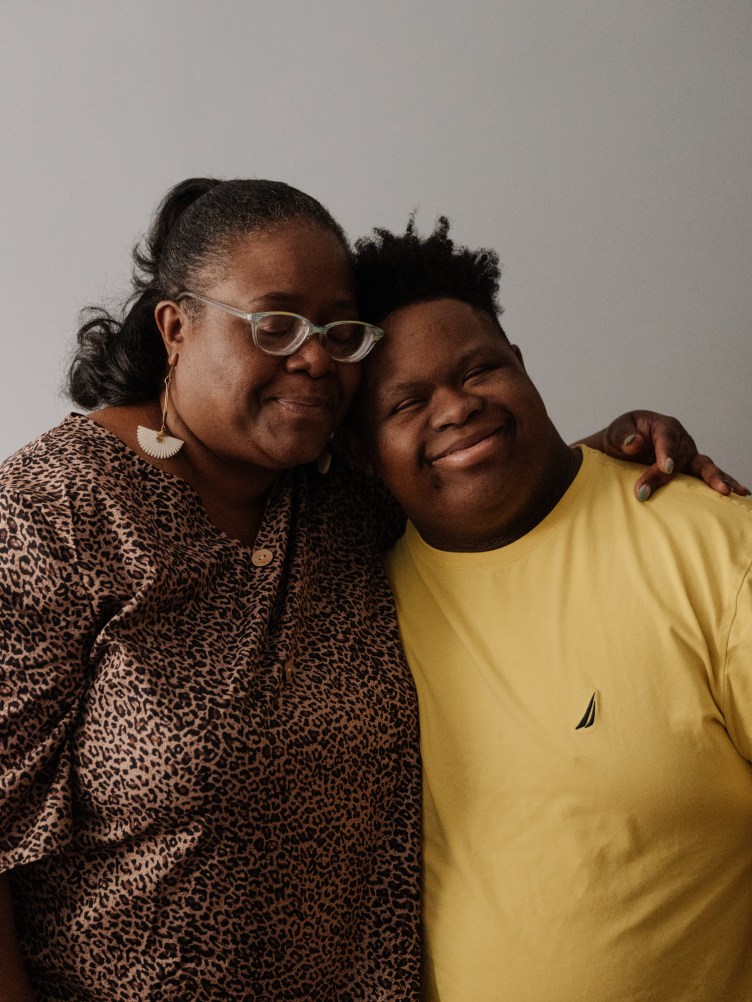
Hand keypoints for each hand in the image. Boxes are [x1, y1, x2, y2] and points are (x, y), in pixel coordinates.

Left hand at [600, 410, 749, 501]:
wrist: (624, 448)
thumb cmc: (622, 437)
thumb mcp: (616, 433)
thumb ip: (622, 436)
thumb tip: (634, 443)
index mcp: (664, 426)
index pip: (667, 438)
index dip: (667, 452)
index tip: (666, 468)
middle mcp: (681, 440)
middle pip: (682, 457)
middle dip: (671, 477)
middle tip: (663, 493)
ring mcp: (689, 455)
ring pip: (704, 466)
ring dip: (715, 479)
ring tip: (727, 491)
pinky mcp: (691, 469)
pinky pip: (708, 476)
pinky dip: (724, 483)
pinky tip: (740, 493)